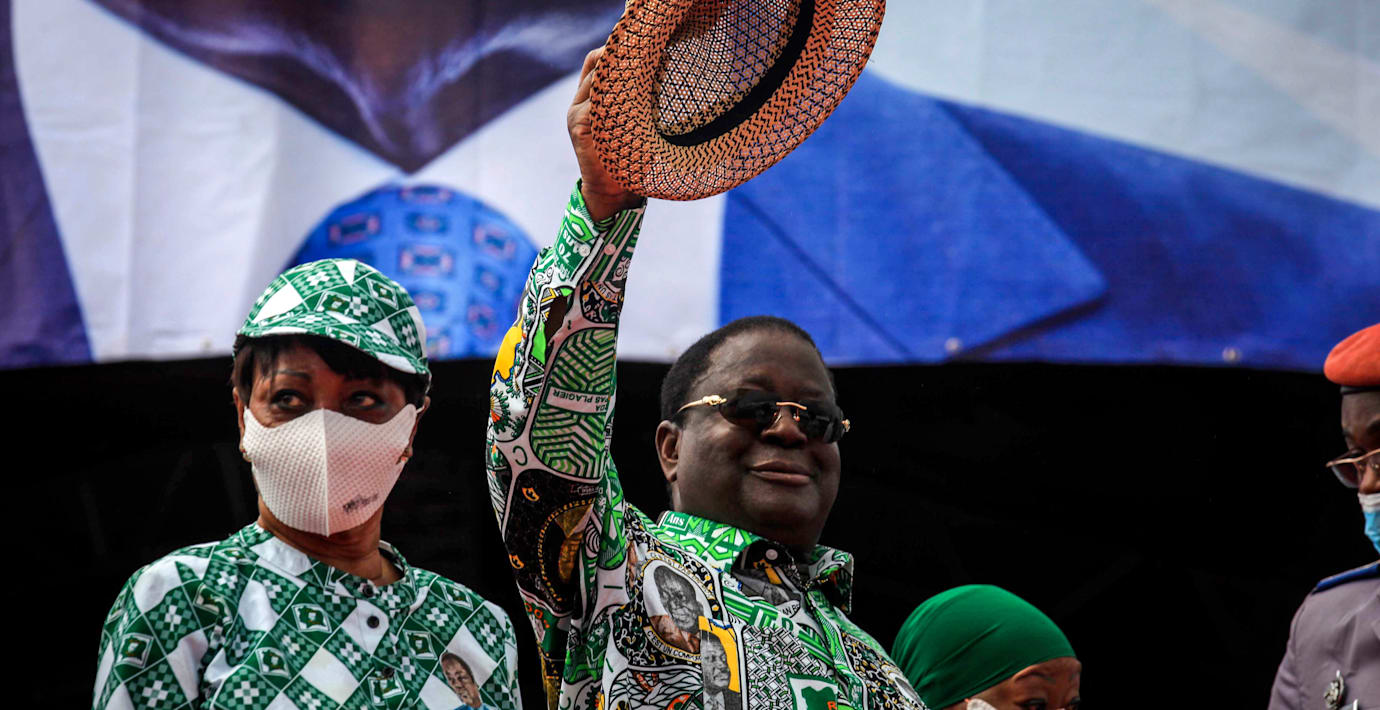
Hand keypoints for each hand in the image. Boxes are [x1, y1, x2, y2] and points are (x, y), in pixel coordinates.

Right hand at [568, 47, 642, 220]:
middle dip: (620, 52)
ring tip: (653, 65)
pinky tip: (644, 89)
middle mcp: (579, 104)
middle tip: (652, 49)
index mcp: (588, 100)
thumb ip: (638, 99)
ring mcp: (578, 115)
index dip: (616, 47)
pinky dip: (622, 91)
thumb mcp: (631, 123)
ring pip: (598, 78)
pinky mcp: (582, 126)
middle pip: (595, 62)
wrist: (613, 193)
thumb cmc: (629, 158)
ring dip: (625, 69)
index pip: (596, 61)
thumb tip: (666, 65)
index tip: (645, 42)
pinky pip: (601, 99)